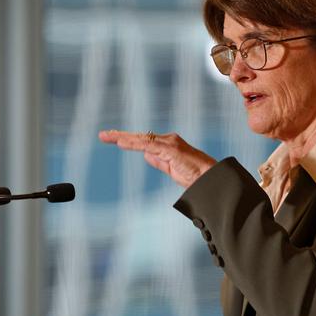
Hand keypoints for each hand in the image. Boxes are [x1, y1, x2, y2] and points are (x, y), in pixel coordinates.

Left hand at [99, 130, 216, 187]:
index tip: (114, 139)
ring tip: (107, 136)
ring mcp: (170, 144)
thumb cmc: (196, 176)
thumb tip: (146, 155)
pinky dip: (134, 143)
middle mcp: (169, 141)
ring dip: (123, 138)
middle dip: (121, 136)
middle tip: (104, 135)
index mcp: (169, 145)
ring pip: (142, 139)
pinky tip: (121, 142)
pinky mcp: (171, 149)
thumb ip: (159, 162)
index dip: (129, 140)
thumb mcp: (172, 169)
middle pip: (141, 137)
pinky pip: (148, 145)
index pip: (145, 141)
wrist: (210, 180)